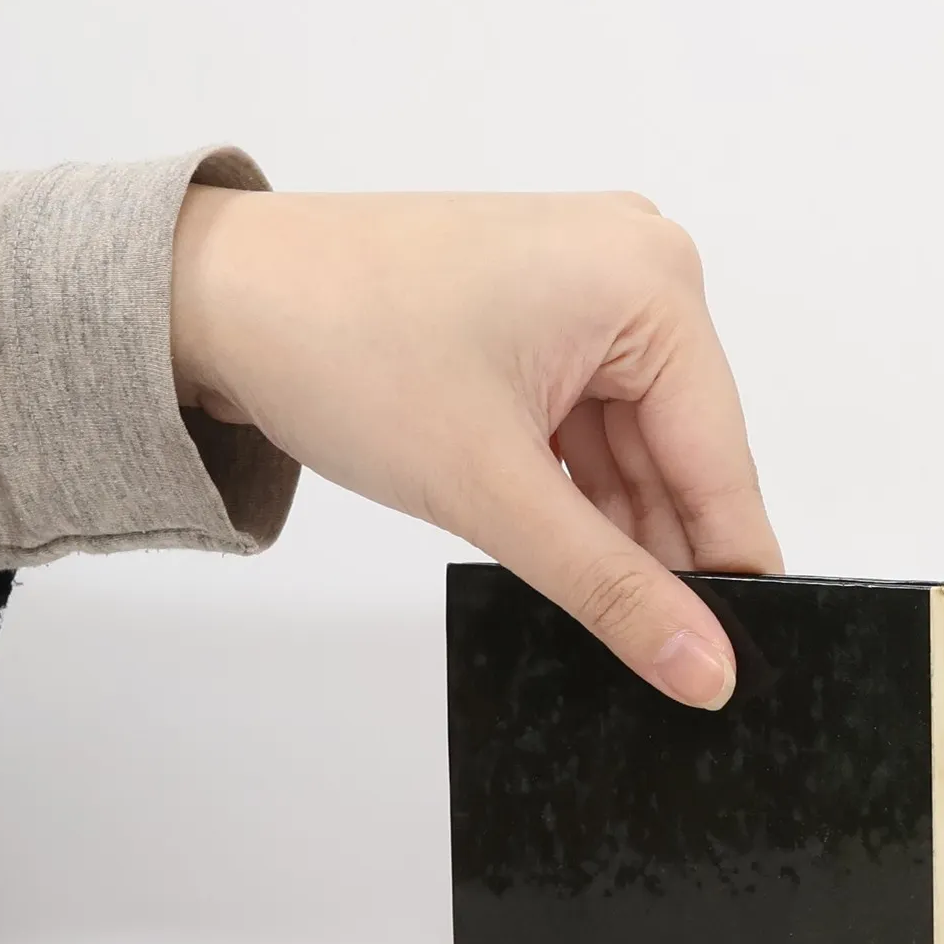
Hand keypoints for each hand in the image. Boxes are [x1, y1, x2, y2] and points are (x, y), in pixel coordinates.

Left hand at [169, 187, 782, 707]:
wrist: (212, 297)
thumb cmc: (338, 348)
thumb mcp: (495, 491)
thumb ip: (614, 592)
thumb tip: (705, 671)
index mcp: (652, 284)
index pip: (722, 465)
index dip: (730, 579)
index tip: (731, 673)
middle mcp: (639, 270)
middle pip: (684, 460)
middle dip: (661, 557)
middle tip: (656, 667)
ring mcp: (592, 290)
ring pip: (637, 454)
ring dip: (612, 532)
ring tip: (591, 611)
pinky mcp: (548, 318)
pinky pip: (594, 429)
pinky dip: (577, 495)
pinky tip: (560, 553)